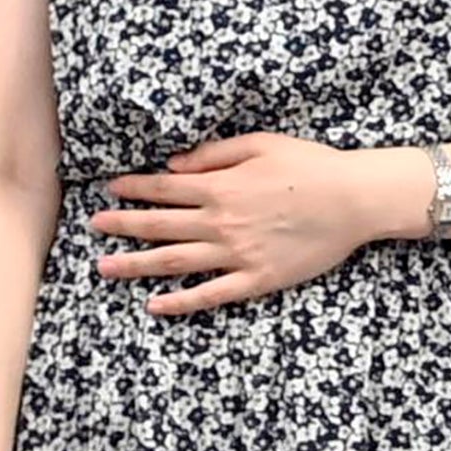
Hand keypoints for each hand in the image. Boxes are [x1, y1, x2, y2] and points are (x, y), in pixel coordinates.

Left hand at [88, 135, 417, 315]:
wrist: (355, 200)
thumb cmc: (313, 166)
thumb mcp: (261, 144)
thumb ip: (214, 155)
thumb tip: (174, 166)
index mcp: (220, 187)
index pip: (164, 189)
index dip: (133, 188)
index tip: (111, 190)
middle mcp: (220, 223)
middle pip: (158, 226)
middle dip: (122, 225)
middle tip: (95, 227)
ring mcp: (237, 254)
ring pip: (173, 261)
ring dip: (135, 265)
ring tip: (105, 267)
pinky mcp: (257, 279)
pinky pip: (211, 294)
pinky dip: (180, 302)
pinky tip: (155, 305)